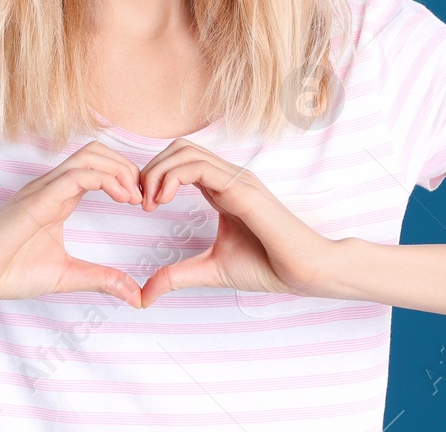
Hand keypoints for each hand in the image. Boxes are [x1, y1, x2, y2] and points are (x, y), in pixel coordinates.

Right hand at [0, 140, 145, 308]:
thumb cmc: (10, 272)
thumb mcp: (68, 275)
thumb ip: (102, 280)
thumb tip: (136, 296)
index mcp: (58, 197)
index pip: (97, 166)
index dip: (126, 176)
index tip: (143, 202)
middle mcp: (51, 186)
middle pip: (97, 151)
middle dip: (127, 166)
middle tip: (144, 196)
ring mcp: (43, 188)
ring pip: (90, 155)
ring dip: (120, 169)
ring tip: (135, 196)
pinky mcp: (37, 199)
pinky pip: (78, 175)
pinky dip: (107, 180)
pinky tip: (122, 199)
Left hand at [136, 139, 336, 307]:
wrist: (304, 271)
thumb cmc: (267, 266)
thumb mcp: (210, 270)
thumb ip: (177, 276)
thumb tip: (144, 296)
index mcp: (221, 190)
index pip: (181, 162)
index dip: (154, 176)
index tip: (142, 205)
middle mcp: (228, 177)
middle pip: (179, 148)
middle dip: (151, 168)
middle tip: (140, 201)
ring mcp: (237, 179)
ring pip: (187, 151)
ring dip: (158, 171)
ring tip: (150, 202)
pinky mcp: (243, 188)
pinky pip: (201, 167)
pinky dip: (173, 177)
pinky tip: (164, 200)